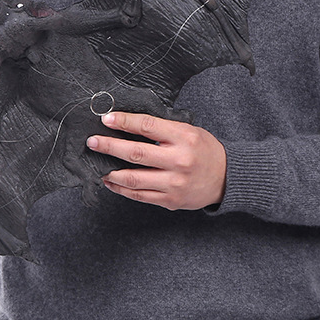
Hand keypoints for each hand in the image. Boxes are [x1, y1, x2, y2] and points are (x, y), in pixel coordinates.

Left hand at [86, 112, 226, 209]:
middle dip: (109, 147)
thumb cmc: (204, 150)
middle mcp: (179, 161)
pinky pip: (139, 195)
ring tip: (97, 164)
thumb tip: (128, 124)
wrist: (227, 178)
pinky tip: (111, 181)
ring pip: (133, 179)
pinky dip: (121, 189)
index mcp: (184, 138)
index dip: (124, 122)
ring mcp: (174, 183)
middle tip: (92, 142)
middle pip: (136, 153)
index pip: (148, 126)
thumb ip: (163, 129)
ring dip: (110, 172)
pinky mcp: (170, 200)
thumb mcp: (189, 131)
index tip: (106, 119)